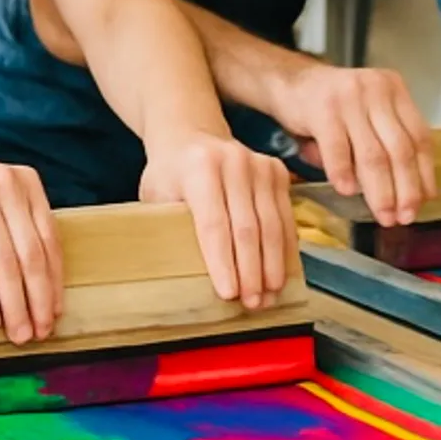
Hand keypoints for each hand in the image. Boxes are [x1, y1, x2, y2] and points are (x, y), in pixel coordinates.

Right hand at [0, 139, 62, 344]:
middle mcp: (5, 184)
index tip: (55, 312)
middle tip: (39, 332)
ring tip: (16, 333)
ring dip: (14, 305)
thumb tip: (35, 286)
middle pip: (31, 254)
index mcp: (24, 181)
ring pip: (5, 262)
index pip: (50, 239)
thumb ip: (13, 222)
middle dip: (38, 300)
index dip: (54, 281)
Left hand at [141, 132, 296, 309]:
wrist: (190, 135)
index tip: (228, 293)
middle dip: (250, 271)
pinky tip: (281, 273)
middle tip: (252, 304)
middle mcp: (233, 162)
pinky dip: (285, 248)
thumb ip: (166, 225)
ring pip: (271, 224)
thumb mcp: (155, 195)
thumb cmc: (168, 173)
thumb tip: (178, 274)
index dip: (221, 262)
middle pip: (246, 227)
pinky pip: (285, 216)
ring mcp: (259, 164)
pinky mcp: (277, 171)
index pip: (213, 223)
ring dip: (272, 265)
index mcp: (199, 168)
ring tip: (268, 296)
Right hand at [274, 65, 436, 225]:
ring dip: (379, 190)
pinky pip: (338, 149)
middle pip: (400, 148)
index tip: (422, 200)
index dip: (423, 173)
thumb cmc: (324, 105)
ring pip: (373, 154)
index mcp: (393, 90)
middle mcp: (376, 90)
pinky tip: (347, 191)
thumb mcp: (361, 113)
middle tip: (403, 216)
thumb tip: (397, 191)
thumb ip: (378, 141)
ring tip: (381, 214)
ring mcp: (350, 99)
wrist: (285, 82)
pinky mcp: (323, 110)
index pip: (419, 137)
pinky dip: (343, 173)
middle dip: (404, 189)